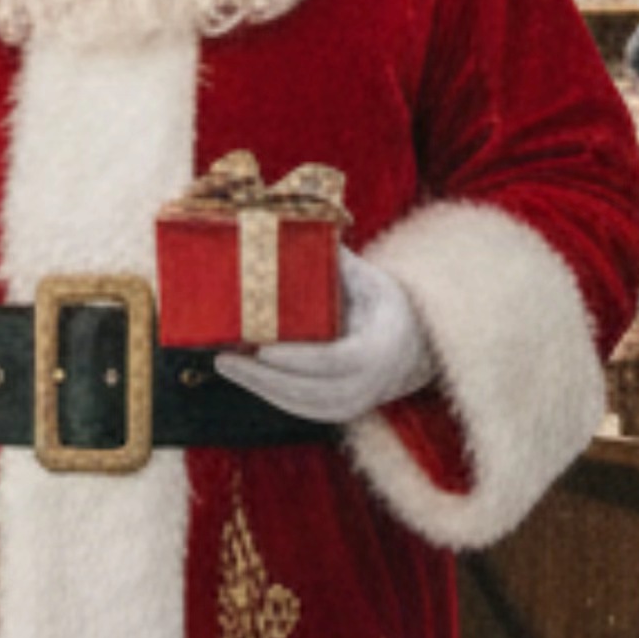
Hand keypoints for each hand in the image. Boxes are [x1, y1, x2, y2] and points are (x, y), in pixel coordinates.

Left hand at [214, 250, 436, 425]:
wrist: (415, 346)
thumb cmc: (385, 305)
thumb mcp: (372, 280)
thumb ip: (339, 262)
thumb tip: (303, 226)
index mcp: (377, 348)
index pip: (333, 360)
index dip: (296, 358)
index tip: (261, 349)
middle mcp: (370, 383)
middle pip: (310, 389)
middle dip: (264, 377)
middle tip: (223, 358)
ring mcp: (356, 402)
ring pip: (302, 403)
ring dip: (260, 387)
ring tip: (225, 364)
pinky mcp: (342, 411)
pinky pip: (302, 408)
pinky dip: (271, 395)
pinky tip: (245, 377)